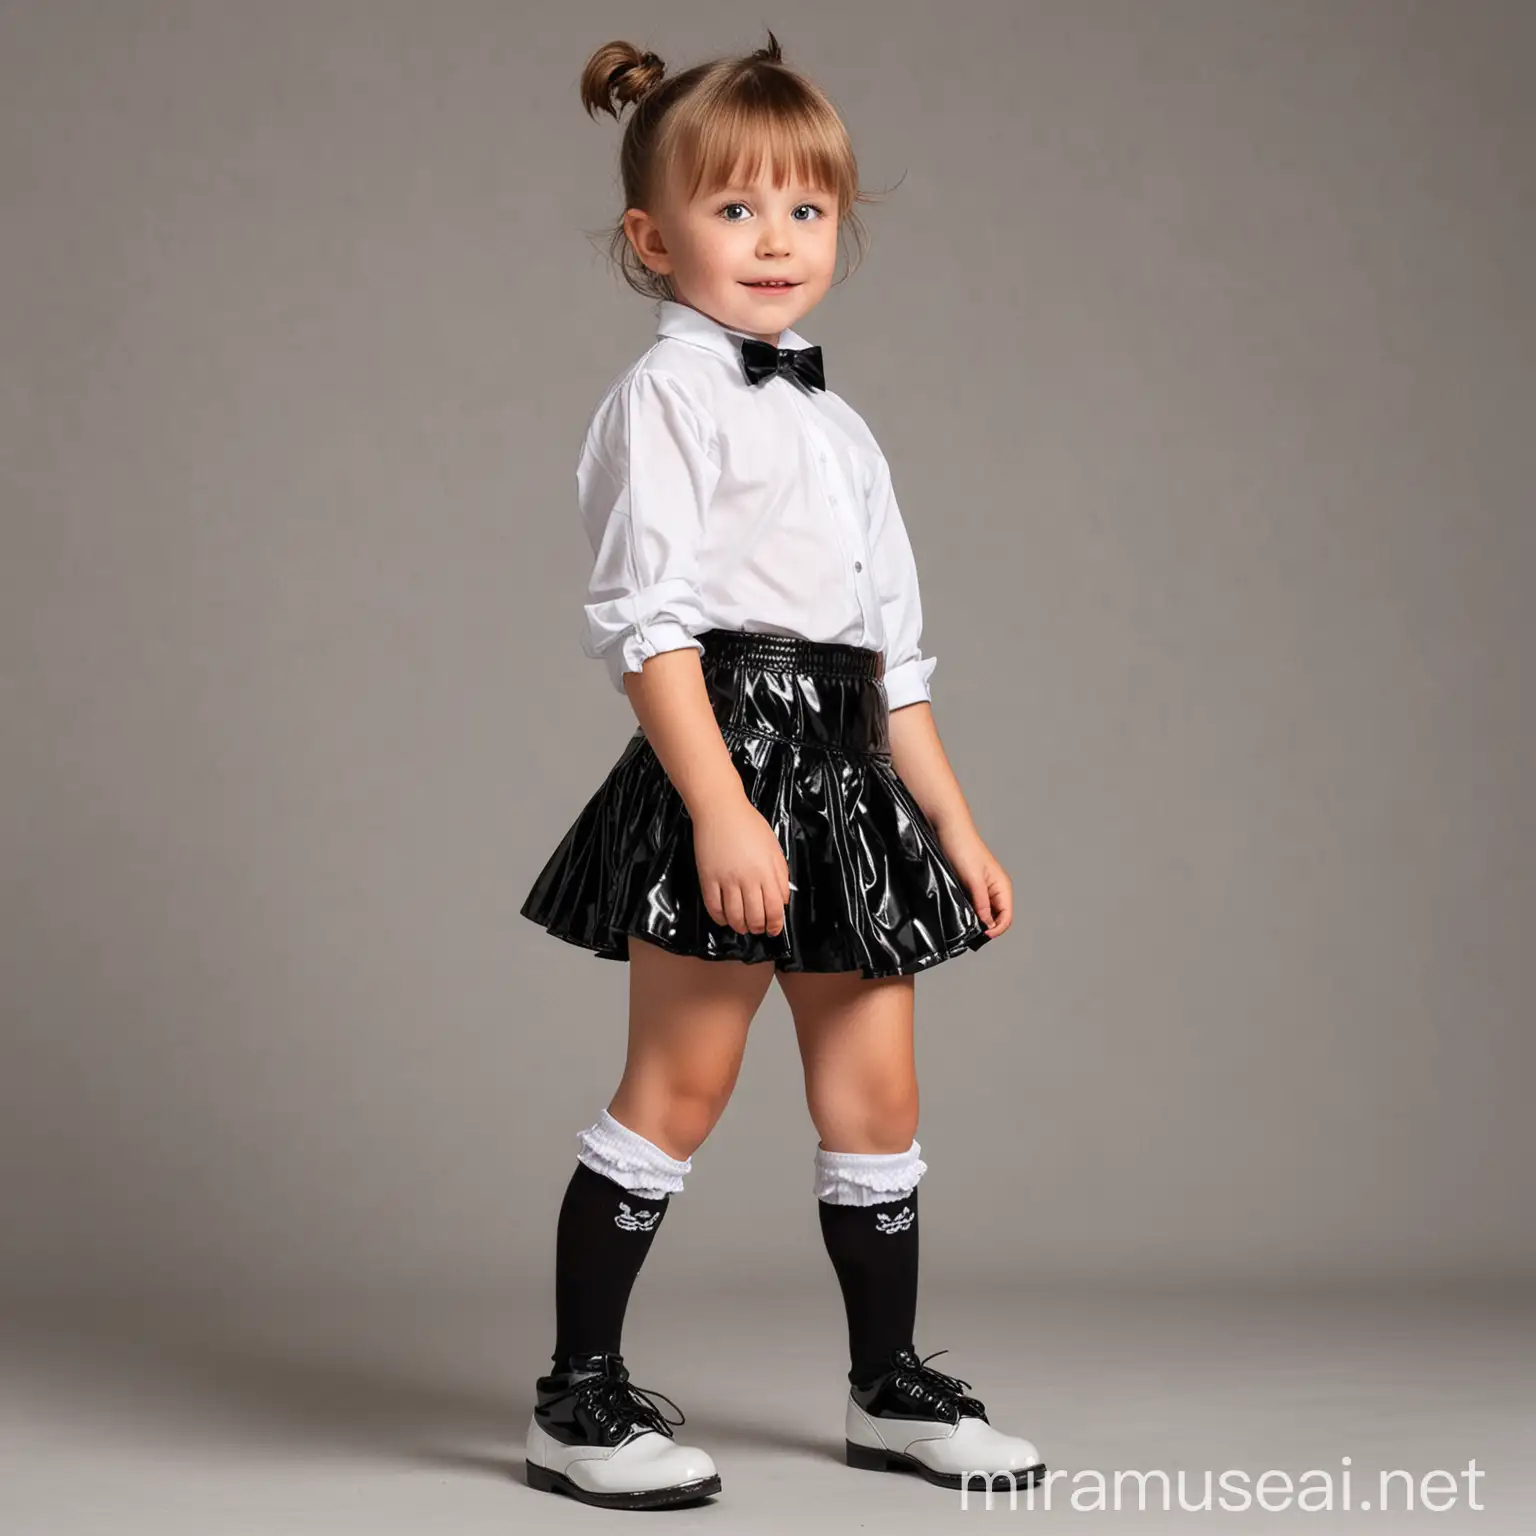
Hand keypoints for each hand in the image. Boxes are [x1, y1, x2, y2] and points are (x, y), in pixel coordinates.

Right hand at [693, 795, 790, 936]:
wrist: (720, 810)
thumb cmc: (748, 825)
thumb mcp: (774, 848)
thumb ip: (781, 875)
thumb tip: (782, 900)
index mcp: (766, 871)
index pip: (774, 908)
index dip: (776, 924)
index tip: (774, 929)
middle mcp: (747, 878)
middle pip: (755, 916)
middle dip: (758, 928)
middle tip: (758, 928)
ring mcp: (726, 880)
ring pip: (735, 916)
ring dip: (740, 927)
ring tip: (742, 926)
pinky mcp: (708, 878)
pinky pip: (714, 907)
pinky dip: (720, 918)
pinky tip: (725, 918)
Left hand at [937, 822, 1012, 938]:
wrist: (949, 828)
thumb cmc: (963, 848)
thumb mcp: (973, 879)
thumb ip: (982, 903)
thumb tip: (987, 925)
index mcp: (1002, 886)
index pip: (1006, 917)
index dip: (995, 930)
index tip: (979, 935)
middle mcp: (996, 888)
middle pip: (997, 918)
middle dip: (987, 928)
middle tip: (969, 933)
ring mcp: (984, 887)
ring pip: (985, 912)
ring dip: (978, 920)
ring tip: (964, 923)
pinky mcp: (971, 885)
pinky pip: (975, 905)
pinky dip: (970, 912)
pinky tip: (959, 912)